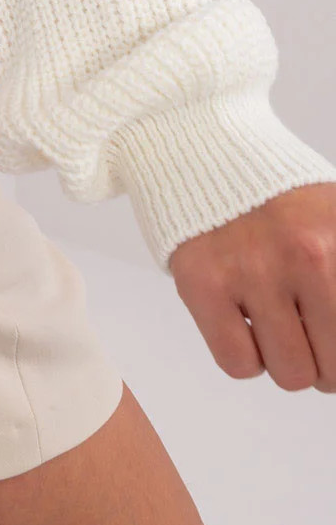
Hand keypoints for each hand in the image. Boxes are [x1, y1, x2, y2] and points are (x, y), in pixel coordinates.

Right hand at [168, 181, 335, 391]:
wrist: (203, 150)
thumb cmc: (276, 196)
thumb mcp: (335, 221)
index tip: (328, 337)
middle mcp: (303, 256)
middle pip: (333, 367)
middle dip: (322, 361)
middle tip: (306, 332)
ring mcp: (249, 270)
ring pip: (289, 374)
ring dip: (284, 359)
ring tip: (273, 322)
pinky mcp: (202, 282)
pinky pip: (238, 364)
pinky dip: (245, 356)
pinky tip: (242, 321)